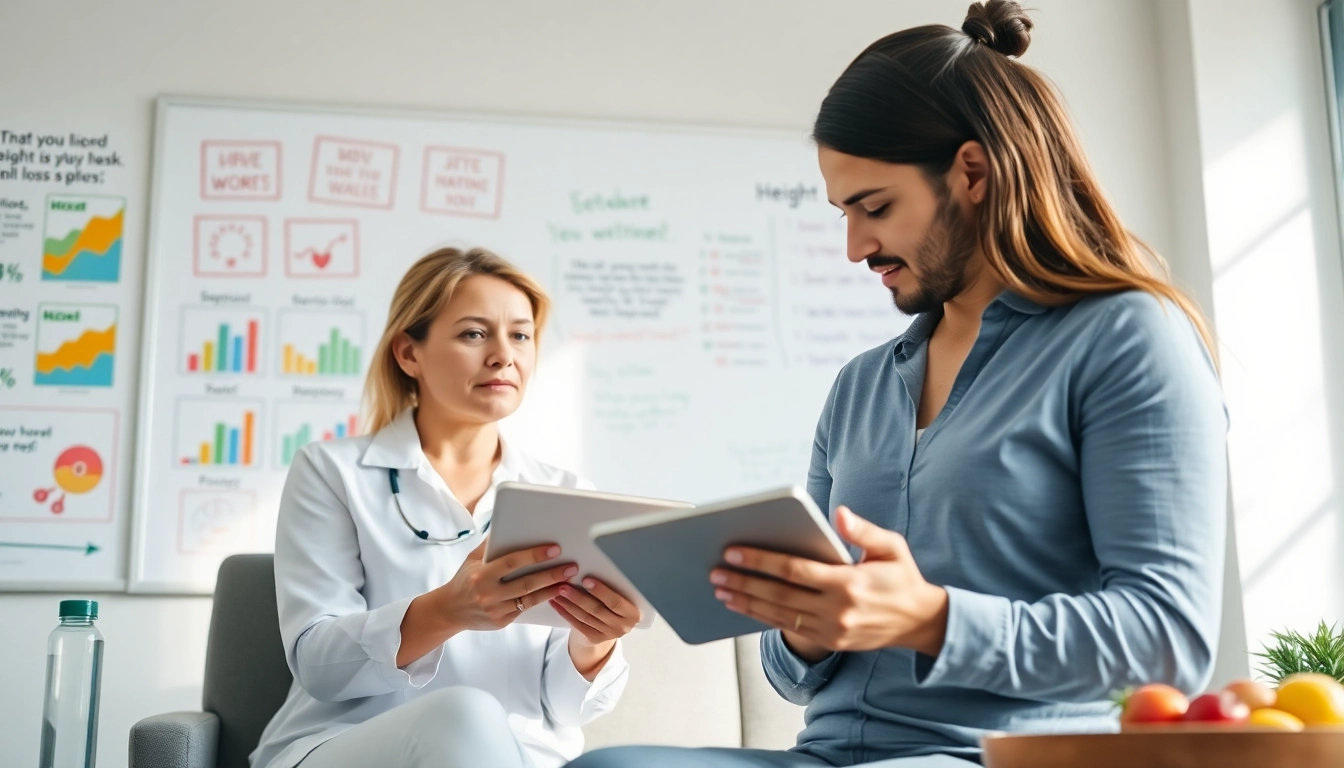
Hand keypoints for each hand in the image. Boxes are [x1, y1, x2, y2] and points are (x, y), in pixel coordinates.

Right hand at [433, 539, 576, 633]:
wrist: (450, 610)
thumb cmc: (465, 579)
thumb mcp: (472, 559)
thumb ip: (491, 544)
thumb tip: (509, 523)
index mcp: (481, 574)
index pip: (512, 562)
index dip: (534, 555)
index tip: (555, 549)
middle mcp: (488, 594)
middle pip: (526, 583)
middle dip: (551, 574)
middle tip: (572, 566)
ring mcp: (496, 610)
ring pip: (530, 599)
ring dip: (552, 589)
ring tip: (569, 579)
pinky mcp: (502, 622)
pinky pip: (526, 610)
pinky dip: (542, 600)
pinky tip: (555, 592)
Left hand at [552, 577, 639, 679]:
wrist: (610, 625)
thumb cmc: (614, 602)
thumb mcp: (620, 596)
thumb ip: (613, 587)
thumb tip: (591, 567)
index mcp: (633, 613)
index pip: (616, 602)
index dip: (601, 591)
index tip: (586, 579)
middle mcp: (623, 626)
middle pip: (597, 610)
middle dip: (578, 597)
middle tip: (564, 586)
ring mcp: (608, 634)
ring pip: (585, 617)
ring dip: (568, 604)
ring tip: (557, 592)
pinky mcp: (594, 639)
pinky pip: (577, 624)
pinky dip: (565, 613)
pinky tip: (556, 603)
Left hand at [710, 505, 948, 656]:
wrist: (920, 621)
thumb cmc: (901, 575)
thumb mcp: (891, 546)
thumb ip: (863, 530)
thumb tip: (839, 513)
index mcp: (850, 582)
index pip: (796, 571)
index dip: (762, 561)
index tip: (733, 552)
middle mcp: (839, 610)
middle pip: (780, 595)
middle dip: (744, 583)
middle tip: (715, 572)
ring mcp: (834, 630)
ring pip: (780, 616)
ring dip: (748, 603)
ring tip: (721, 591)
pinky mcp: (832, 642)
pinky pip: (791, 629)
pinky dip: (764, 618)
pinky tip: (744, 607)